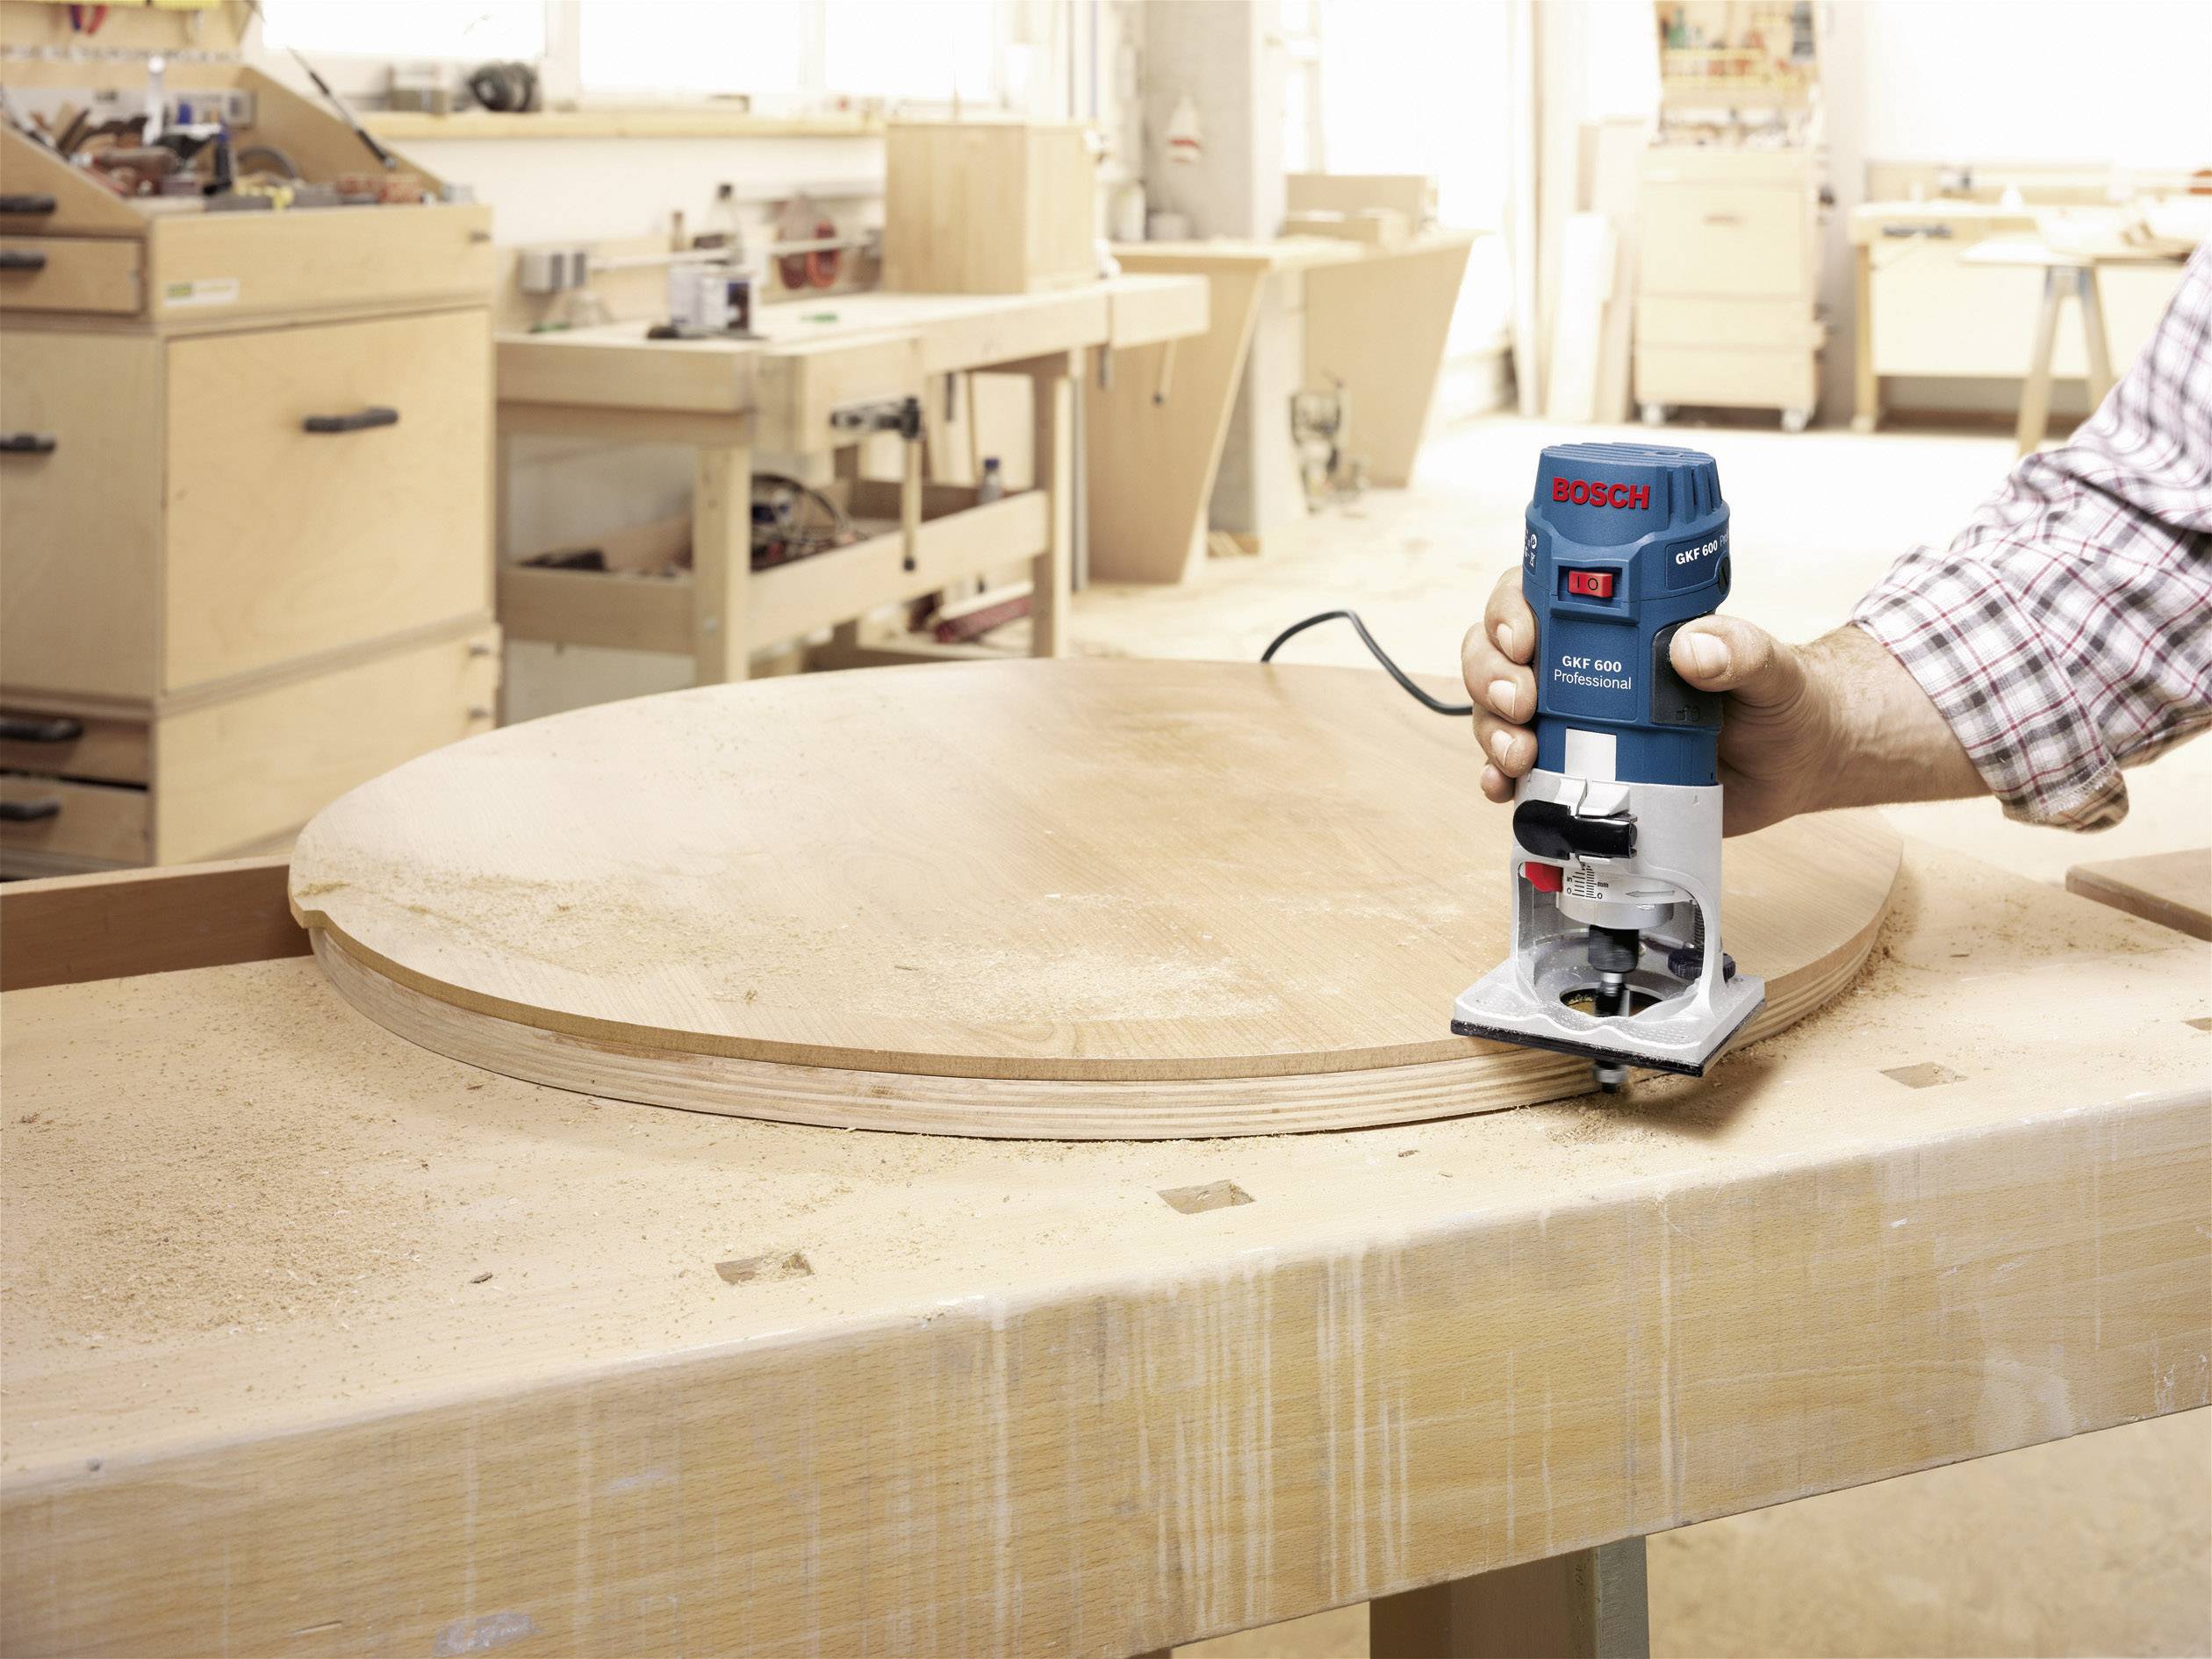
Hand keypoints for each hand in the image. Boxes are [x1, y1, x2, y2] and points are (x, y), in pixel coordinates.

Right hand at [1459, 568, 1981, 834]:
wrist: (1794, 768)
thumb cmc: (1781, 702)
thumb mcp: (1771, 668)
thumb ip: (1741, 650)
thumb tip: (1694, 646)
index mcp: (1616, 624)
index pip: (1538, 595)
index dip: (1510, 610)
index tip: (1524, 638)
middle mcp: (1580, 666)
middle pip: (1498, 654)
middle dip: (1492, 676)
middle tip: (1525, 703)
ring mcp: (1574, 722)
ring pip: (1497, 712)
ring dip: (1491, 730)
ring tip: (1519, 755)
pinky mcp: (1578, 773)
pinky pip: (1517, 773)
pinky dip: (1498, 781)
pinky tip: (1503, 791)